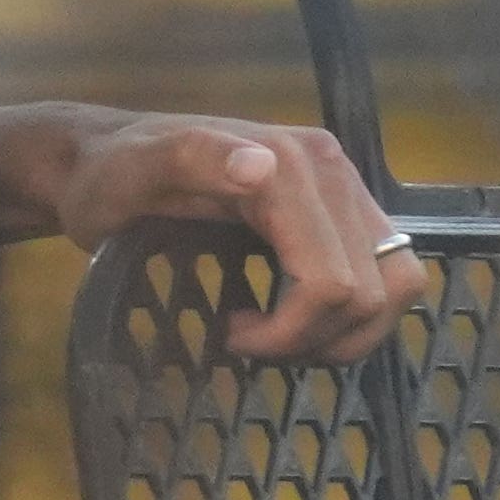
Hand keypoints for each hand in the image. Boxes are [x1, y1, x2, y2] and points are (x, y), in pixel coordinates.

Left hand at [0, 104, 423, 360]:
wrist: (105, 158)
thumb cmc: (110, 175)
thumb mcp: (134, 171)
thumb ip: (192, 158)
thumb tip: (260, 166)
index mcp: (293, 166)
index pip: (332, 282)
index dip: (288, 331)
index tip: (227, 334)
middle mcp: (334, 171)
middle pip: (373, 291)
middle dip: (314, 336)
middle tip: (246, 340)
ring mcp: (345, 189)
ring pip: (394, 285)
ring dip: (343, 330)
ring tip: (275, 335)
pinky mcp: (344, 208)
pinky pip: (383, 272)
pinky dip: (348, 312)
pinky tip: (290, 314)